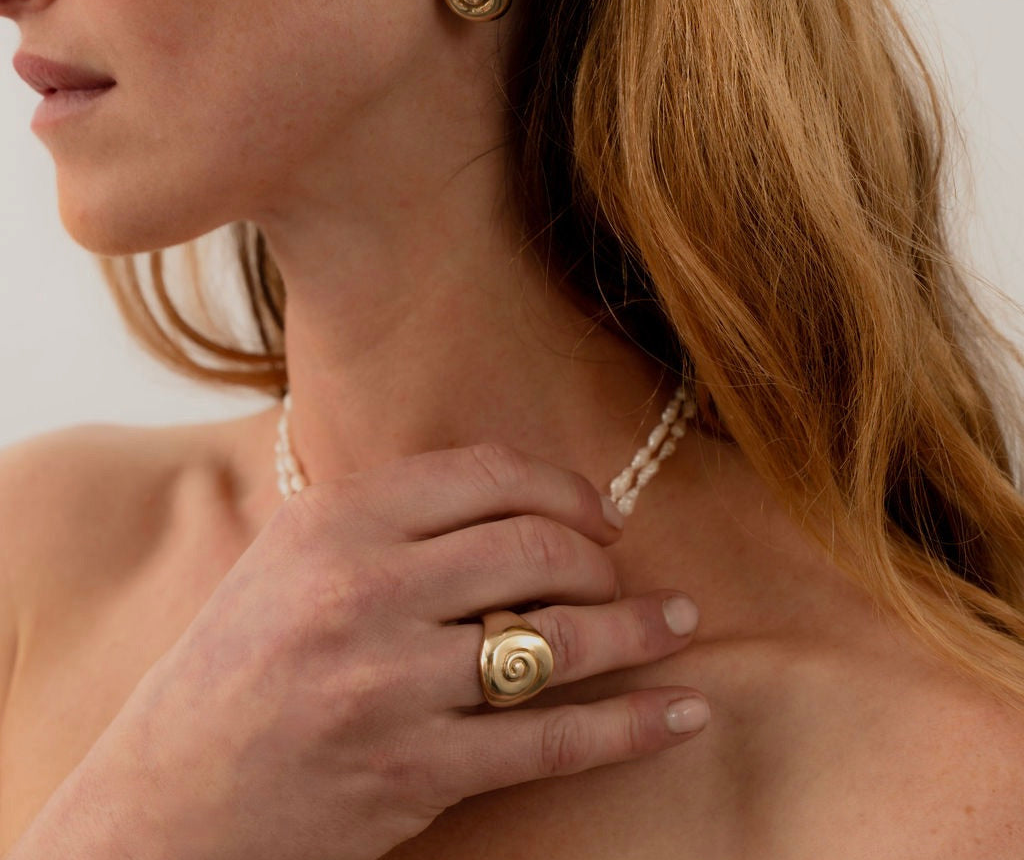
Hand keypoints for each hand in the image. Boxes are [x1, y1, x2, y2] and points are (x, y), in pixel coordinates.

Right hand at [80, 443, 707, 859]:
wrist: (172, 798)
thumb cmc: (234, 666)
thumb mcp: (289, 557)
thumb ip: (384, 517)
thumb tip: (506, 495)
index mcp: (337, 521)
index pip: (485, 476)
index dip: (563, 487)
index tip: (599, 510)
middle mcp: (367, 589)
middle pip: (534, 549)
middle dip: (602, 557)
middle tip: (624, 569)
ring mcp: (395, 683)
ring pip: (557, 641)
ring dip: (638, 628)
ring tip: (681, 620)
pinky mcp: (419, 770)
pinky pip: (551, 740)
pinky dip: (632, 726)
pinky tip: (683, 710)